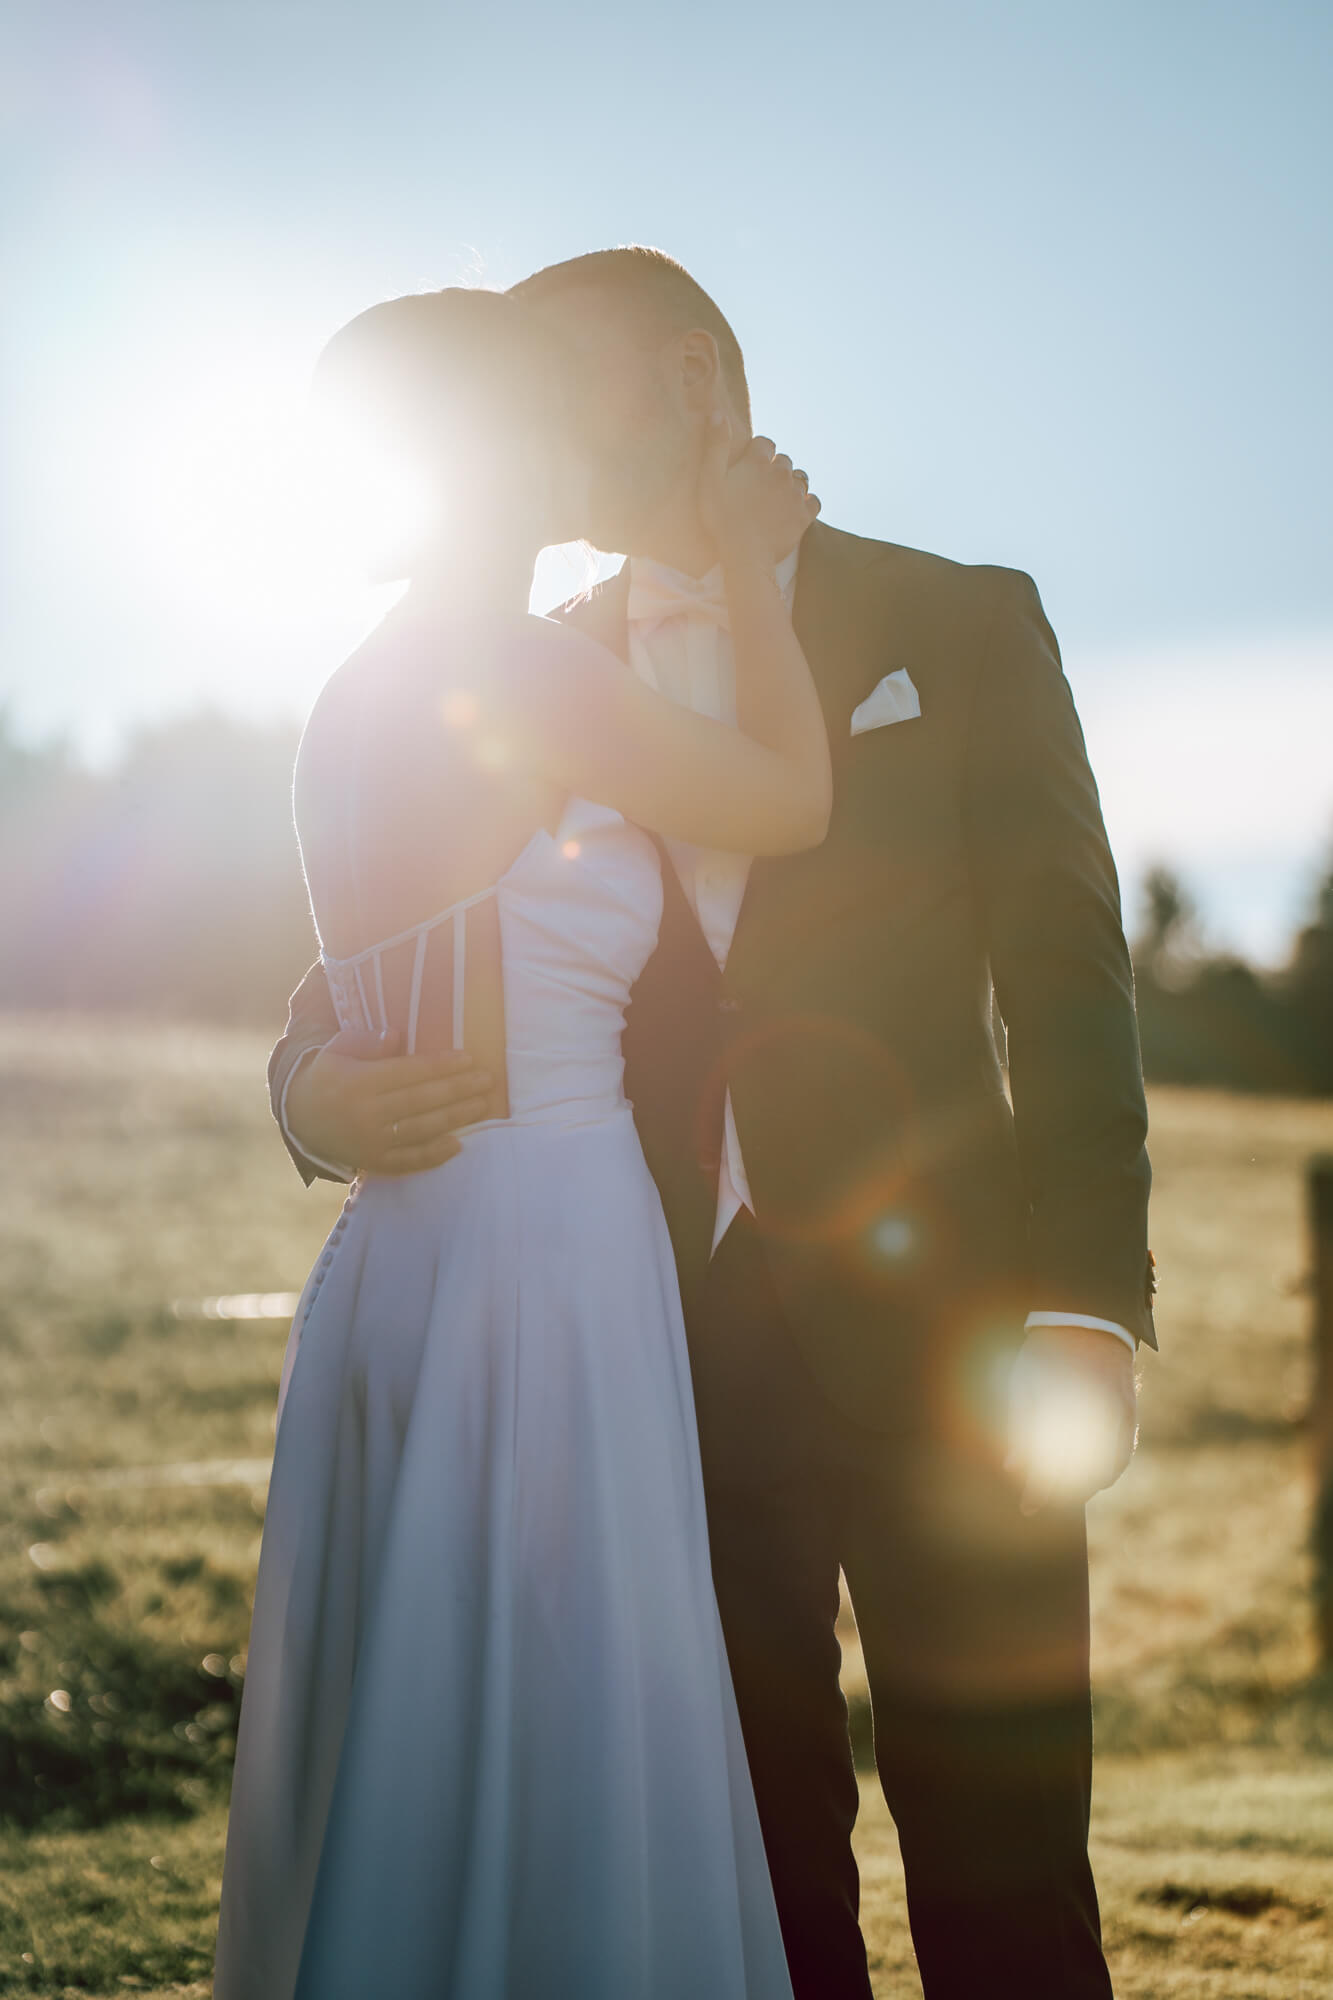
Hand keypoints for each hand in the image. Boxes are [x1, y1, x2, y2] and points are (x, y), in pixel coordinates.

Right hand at [284, 1028, 492, 1176]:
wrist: (298, 1119)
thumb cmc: (327, 1075)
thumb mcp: (337, 1050)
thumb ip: (366, 1042)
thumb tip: (396, 1036)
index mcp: (358, 1081)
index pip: (408, 1072)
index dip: (440, 1066)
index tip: (469, 1058)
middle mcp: (365, 1113)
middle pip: (421, 1101)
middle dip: (458, 1090)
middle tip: (488, 1081)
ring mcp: (370, 1142)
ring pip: (420, 1130)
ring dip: (455, 1118)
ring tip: (482, 1106)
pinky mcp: (373, 1163)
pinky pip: (408, 1162)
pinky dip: (433, 1156)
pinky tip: (458, 1145)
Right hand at [698, 419, 820, 569]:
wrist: (744, 555)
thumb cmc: (721, 518)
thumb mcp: (709, 479)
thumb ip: (715, 445)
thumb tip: (718, 413)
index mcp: (758, 461)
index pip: (766, 443)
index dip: (758, 453)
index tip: (749, 467)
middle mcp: (781, 472)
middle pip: (784, 461)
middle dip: (774, 469)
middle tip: (761, 487)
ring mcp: (795, 494)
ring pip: (800, 479)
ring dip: (791, 484)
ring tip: (777, 498)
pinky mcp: (805, 515)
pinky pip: (814, 500)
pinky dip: (807, 502)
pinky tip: (795, 508)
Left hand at [1003, 1325, 1138, 1514]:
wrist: (1086, 1324)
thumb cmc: (1045, 1355)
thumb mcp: (1023, 1385)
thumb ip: (1018, 1428)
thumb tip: (1012, 1468)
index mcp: (1060, 1407)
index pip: (1051, 1464)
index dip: (1039, 1491)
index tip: (1027, 1507)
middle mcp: (1091, 1414)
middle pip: (1077, 1473)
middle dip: (1058, 1493)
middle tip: (1040, 1500)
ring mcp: (1114, 1415)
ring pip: (1103, 1471)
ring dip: (1083, 1487)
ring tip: (1063, 1491)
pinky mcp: (1128, 1413)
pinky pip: (1122, 1456)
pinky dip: (1108, 1472)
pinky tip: (1093, 1478)